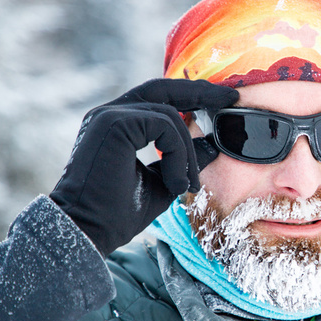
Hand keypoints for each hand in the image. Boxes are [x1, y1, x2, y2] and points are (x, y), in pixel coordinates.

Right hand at [50, 79, 238, 256]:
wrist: (88, 232)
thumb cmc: (118, 214)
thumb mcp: (163, 183)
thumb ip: (184, 161)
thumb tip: (213, 144)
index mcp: (118, 125)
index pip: (159, 98)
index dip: (191, 96)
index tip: (222, 100)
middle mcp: (109, 113)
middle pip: (163, 88)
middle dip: (200, 91)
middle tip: (232, 96)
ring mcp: (109, 115)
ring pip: (169, 114)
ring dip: (187, 151)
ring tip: (187, 183)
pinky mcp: (114, 123)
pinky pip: (164, 125)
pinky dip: (178, 154)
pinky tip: (175, 182)